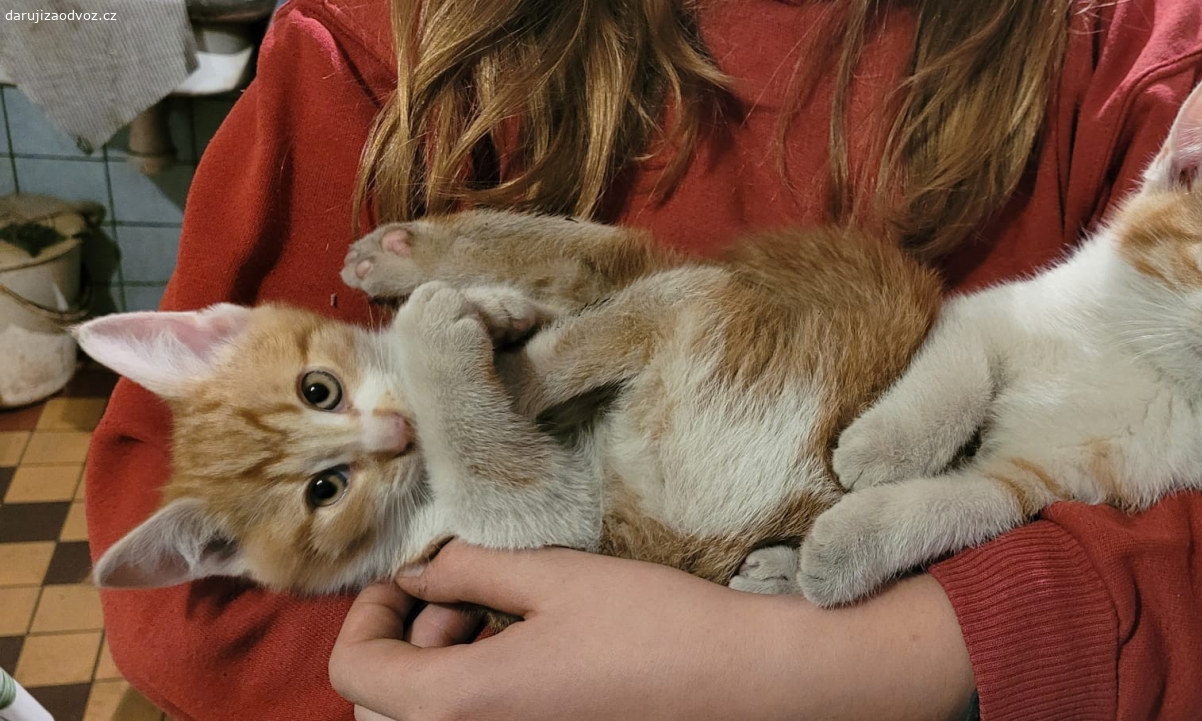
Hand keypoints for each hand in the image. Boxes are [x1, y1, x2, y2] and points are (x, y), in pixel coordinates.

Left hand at [330, 544, 974, 720]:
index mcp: (462, 705)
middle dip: (408, 642)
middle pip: (384, 704)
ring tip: (507, 617)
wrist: (745, 683)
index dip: (367, 611)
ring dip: (444, 667)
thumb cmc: (657, 627)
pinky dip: (483, 691)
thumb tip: (419, 570)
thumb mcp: (553, 578)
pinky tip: (536, 649)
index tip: (412, 574)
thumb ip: (468, 572)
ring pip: (431, 719)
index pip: (355, 668)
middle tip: (464, 595)